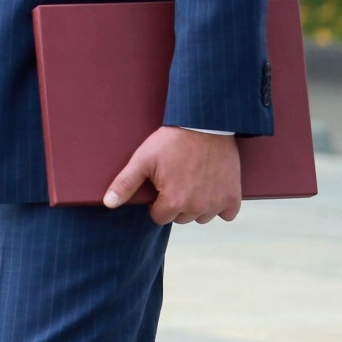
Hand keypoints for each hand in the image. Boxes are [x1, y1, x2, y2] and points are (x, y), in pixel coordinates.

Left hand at [105, 126, 242, 224]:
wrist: (205, 123)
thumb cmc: (171, 140)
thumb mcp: (143, 159)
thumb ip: (125, 183)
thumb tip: (108, 204)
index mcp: (174, 201)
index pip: (159, 217)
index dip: (157, 201)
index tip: (161, 183)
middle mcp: (197, 208)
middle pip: (181, 218)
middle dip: (177, 203)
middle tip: (178, 178)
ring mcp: (217, 203)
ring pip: (202, 217)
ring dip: (198, 204)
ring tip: (194, 179)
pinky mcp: (234, 197)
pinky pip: (227, 214)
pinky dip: (221, 204)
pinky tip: (213, 187)